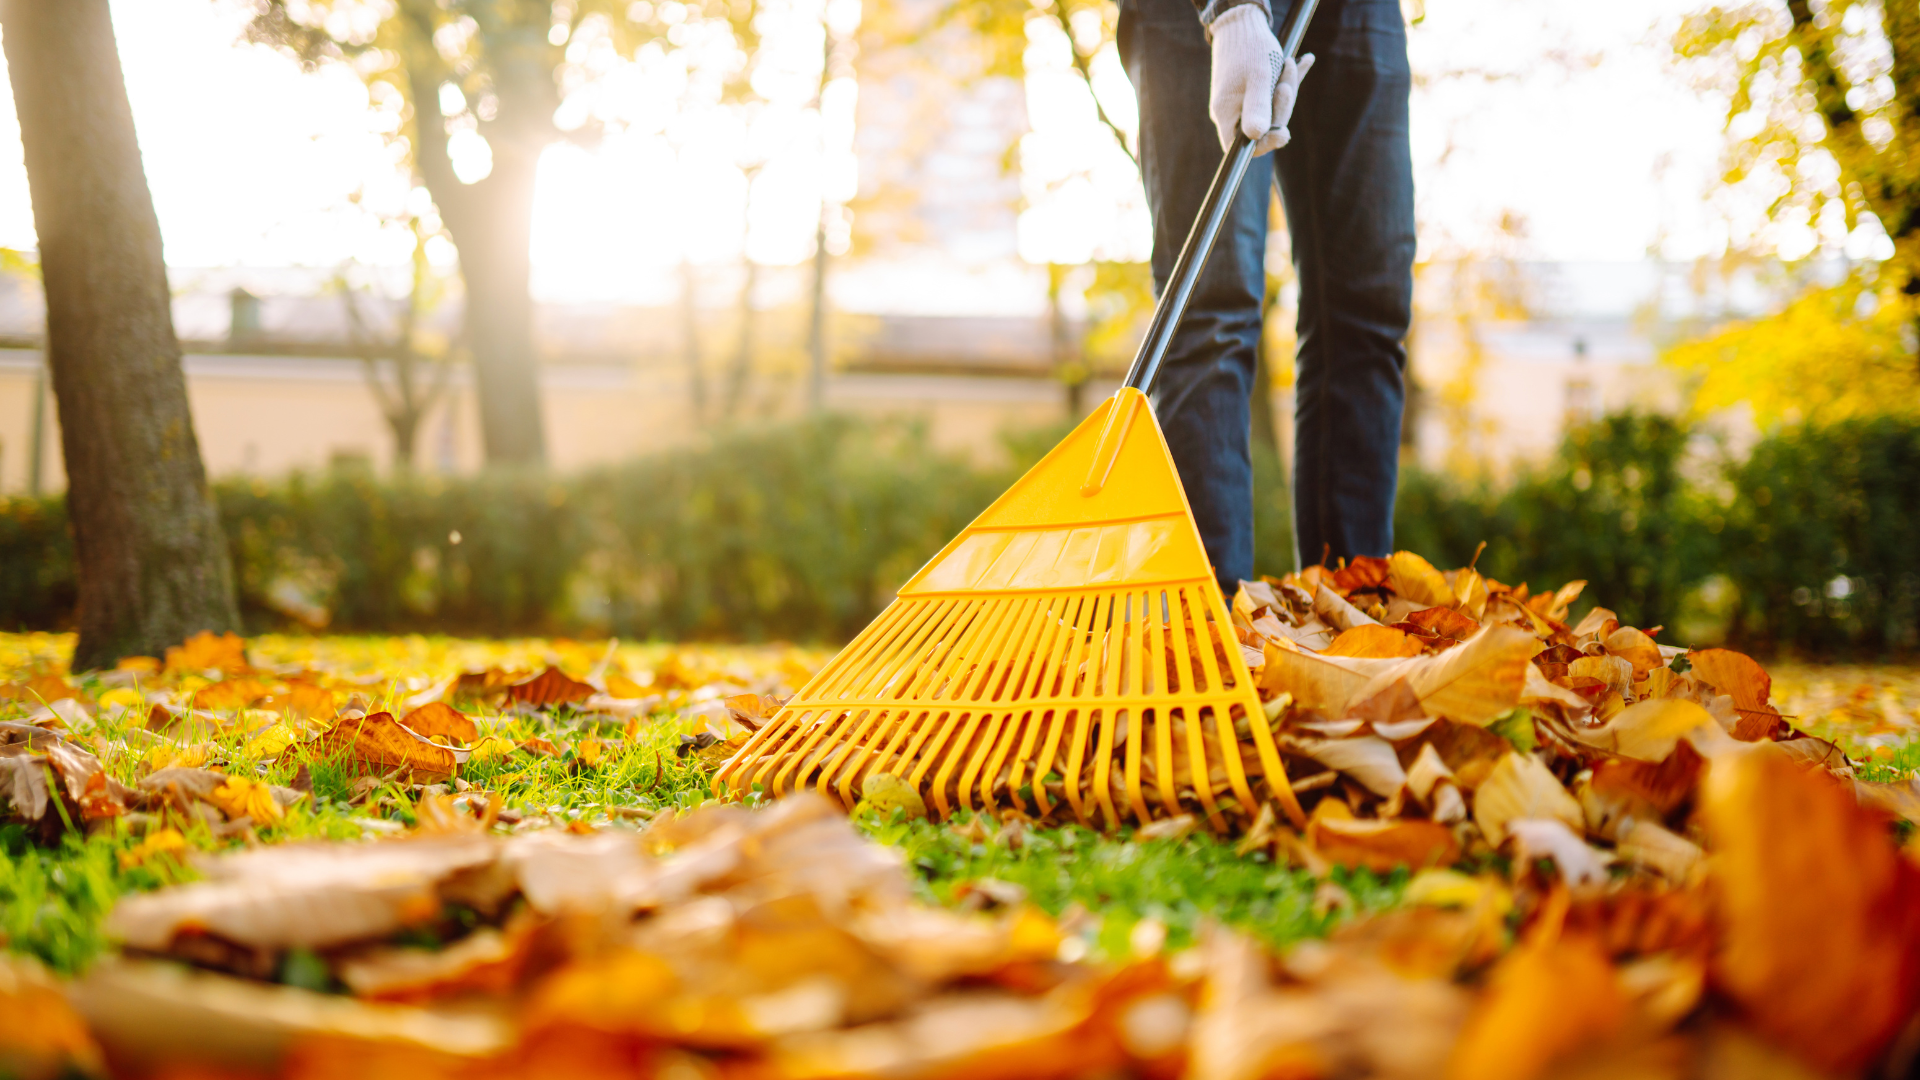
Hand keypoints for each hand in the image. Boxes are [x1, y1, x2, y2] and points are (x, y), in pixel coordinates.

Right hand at [1208, 5, 1314, 155]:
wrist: (1241, 20)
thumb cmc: (1250, 48)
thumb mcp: (1258, 77)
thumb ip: (1258, 108)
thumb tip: (1256, 137)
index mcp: (1227, 113)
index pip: (1243, 147)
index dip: (1265, 144)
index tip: (1284, 132)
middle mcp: (1232, 111)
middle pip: (1263, 128)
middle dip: (1282, 106)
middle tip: (1286, 79)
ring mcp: (1241, 101)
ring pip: (1271, 109)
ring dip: (1287, 88)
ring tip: (1292, 63)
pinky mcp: (1250, 89)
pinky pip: (1271, 93)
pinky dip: (1288, 79)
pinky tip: (1304, 62)